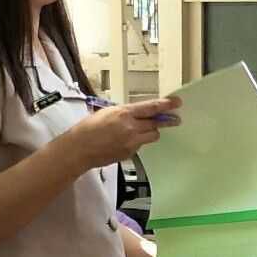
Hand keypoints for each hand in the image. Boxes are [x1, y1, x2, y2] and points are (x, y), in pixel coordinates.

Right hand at [67, 98, 182, 173]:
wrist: (79, 149)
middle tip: (175, 119)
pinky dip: (137, 142)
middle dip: (166, 121)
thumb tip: (137, 113)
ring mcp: (131, 142)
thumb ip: (125, 112)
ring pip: (152, 136)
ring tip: (142, 130)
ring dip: (150, 132)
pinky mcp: (129, 153)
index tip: (177, 103)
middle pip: (156, 123)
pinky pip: (140, 146)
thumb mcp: (107, 112)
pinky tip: (124, 141)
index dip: (166, 105)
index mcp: (124, 113)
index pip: (151, 108)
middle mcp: (131, 127)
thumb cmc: (88, 129)